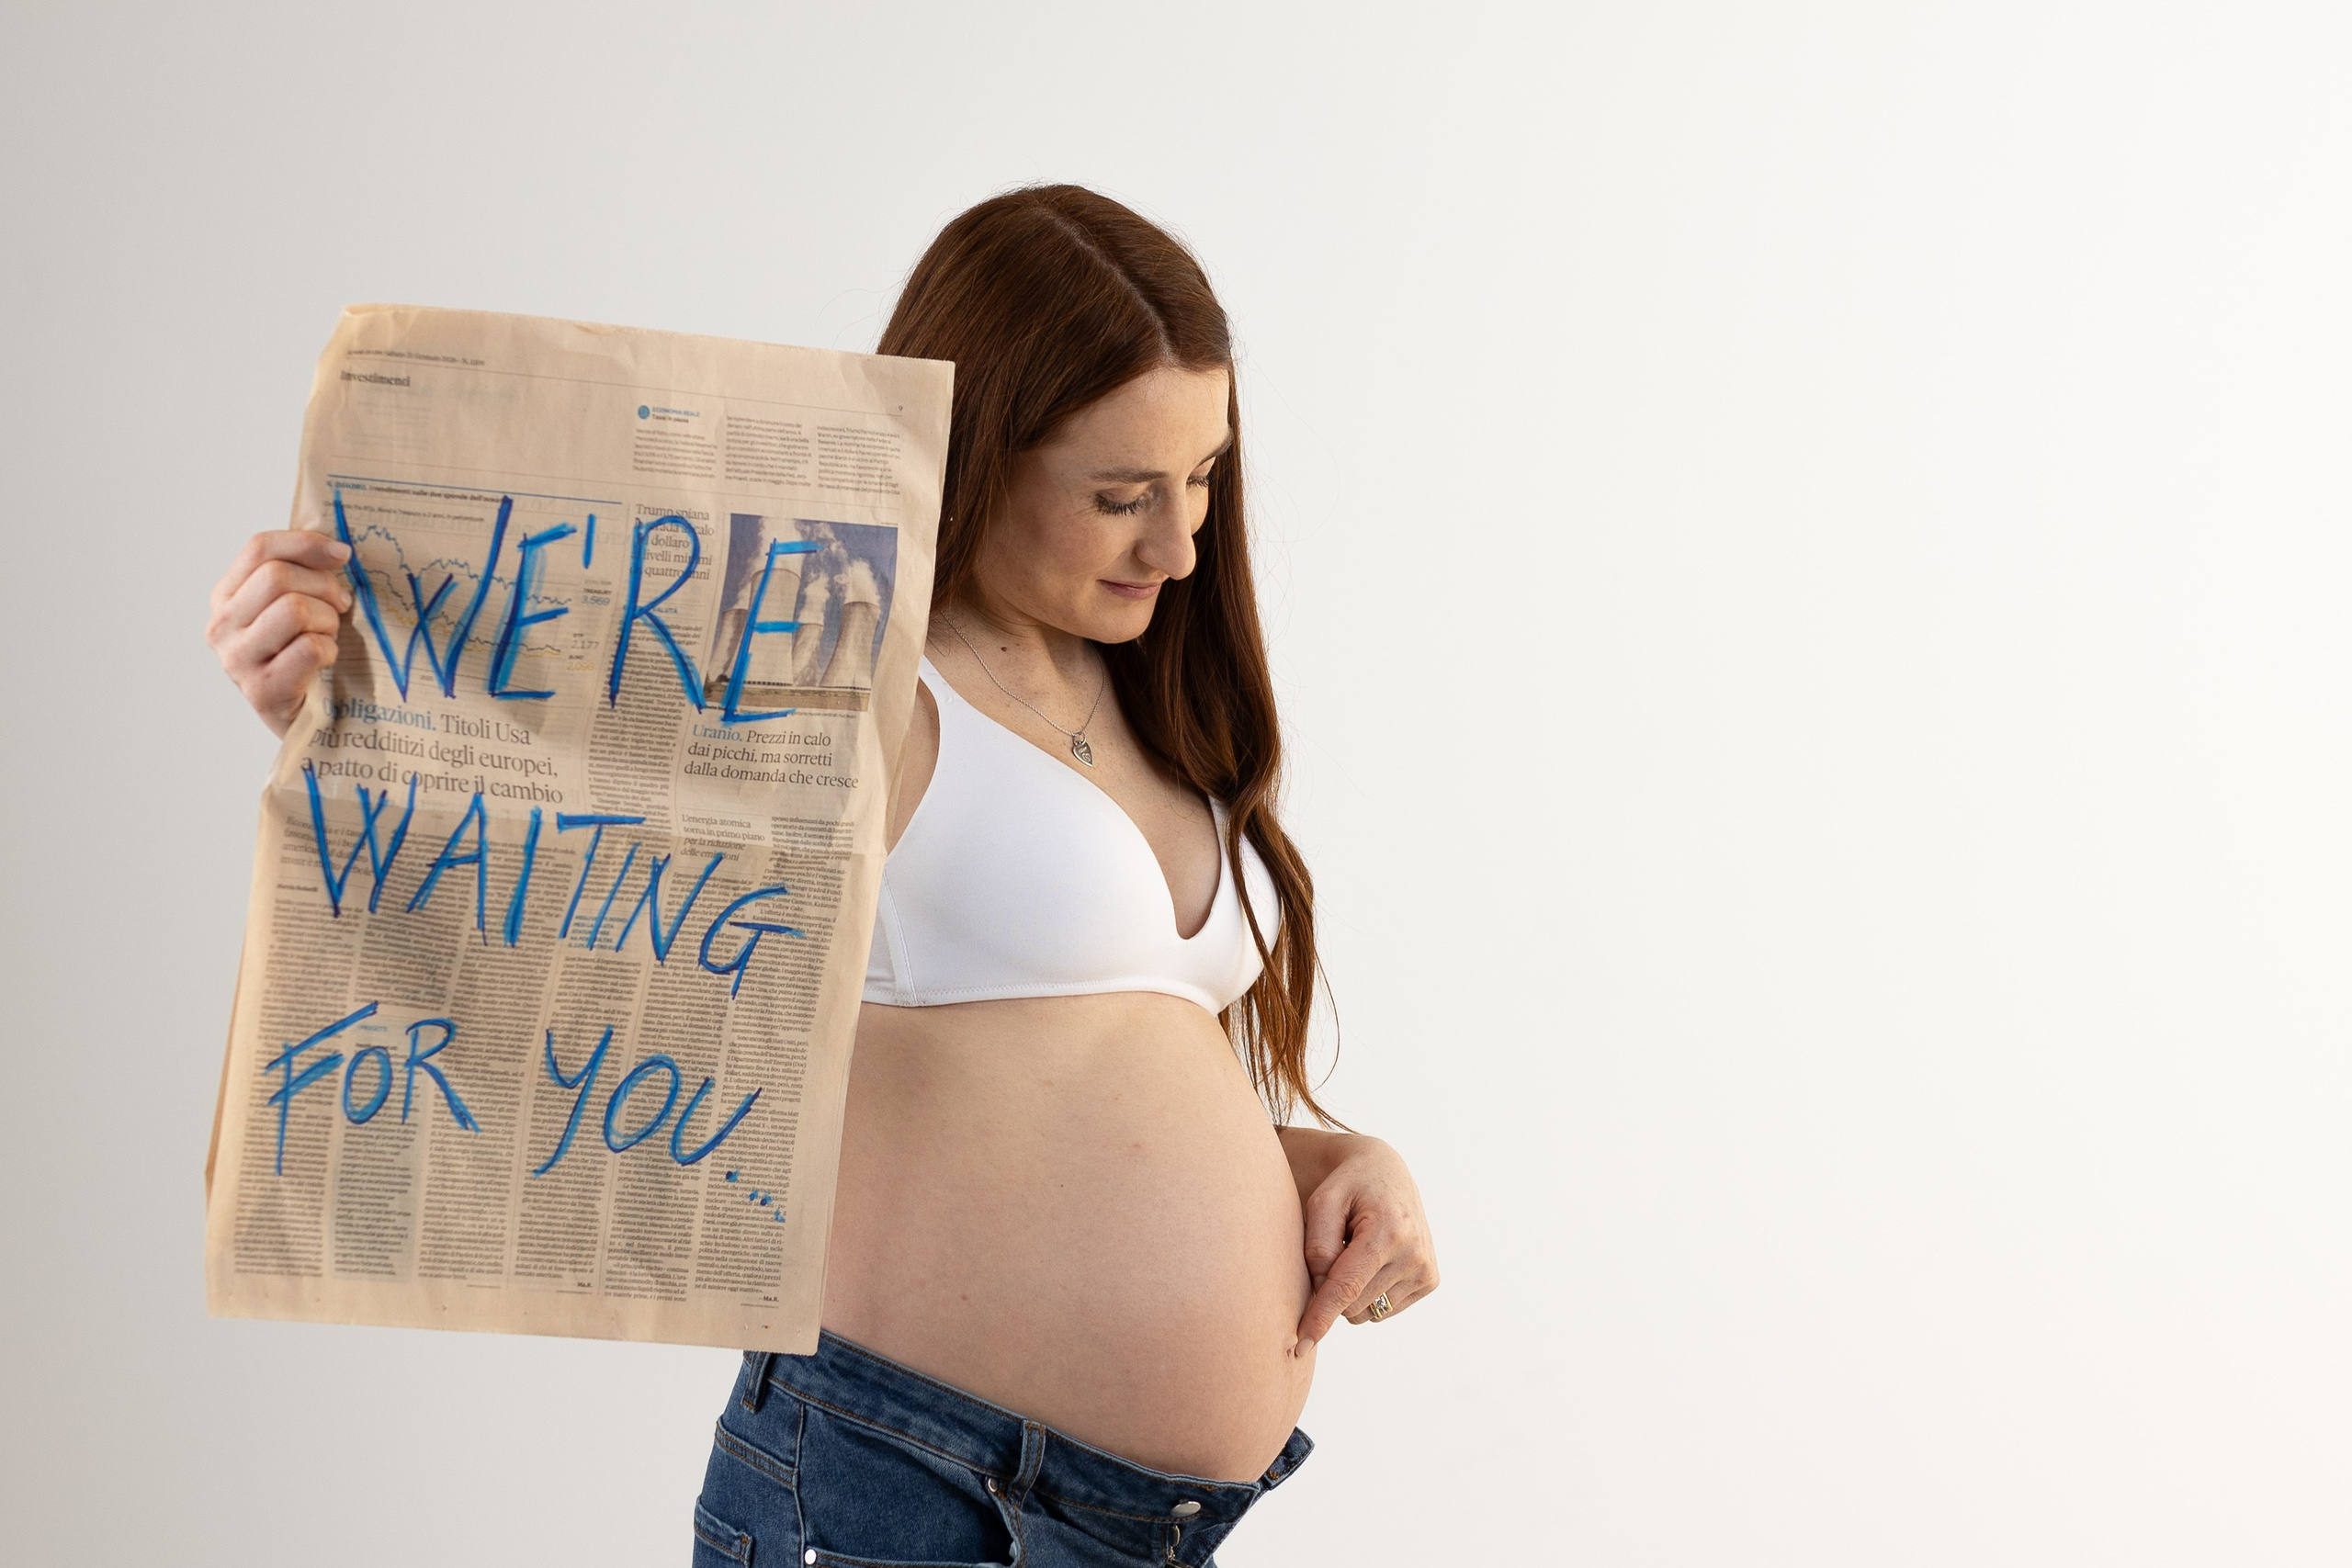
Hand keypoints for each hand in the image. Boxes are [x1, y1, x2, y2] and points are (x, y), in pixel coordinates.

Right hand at [206, 530, 352, 736]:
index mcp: (225, 597)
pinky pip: (309, 647)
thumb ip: (300, 574)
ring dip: (327, 620)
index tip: (342, 554)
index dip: (306, 543)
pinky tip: (325, 660)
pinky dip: (329, 650)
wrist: (307, 721)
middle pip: (277, 576)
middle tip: (341, 607)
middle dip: (324, 587)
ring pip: (294, 609)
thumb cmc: (305, 656)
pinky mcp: (261, 690)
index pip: (259, 548)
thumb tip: (337, 549)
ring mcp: (236, 660)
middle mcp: (221, 626)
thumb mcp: (293, 608)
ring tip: (329, 635)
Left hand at [1291, 1134, 1438, 1348]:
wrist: (1385, 1172)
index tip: (1302, 1343)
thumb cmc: (1348, 1186)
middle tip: (1333, 1251)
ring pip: (1367, 1312)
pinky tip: (1372, 1261)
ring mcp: (1425, 1270)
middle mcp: (1414, 1254)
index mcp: (1389, 1231)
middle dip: (1331, 1290)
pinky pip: (1382, 1310)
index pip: (1347, 1287)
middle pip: (1352, 1304)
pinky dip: (1368, 1293)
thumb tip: (1323, 1292)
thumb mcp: (1322, 1202)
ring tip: (1357, 1251)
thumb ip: (1318, 1247)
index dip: (1321, 1317)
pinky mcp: (1429, 1281)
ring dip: (1351, 1292)